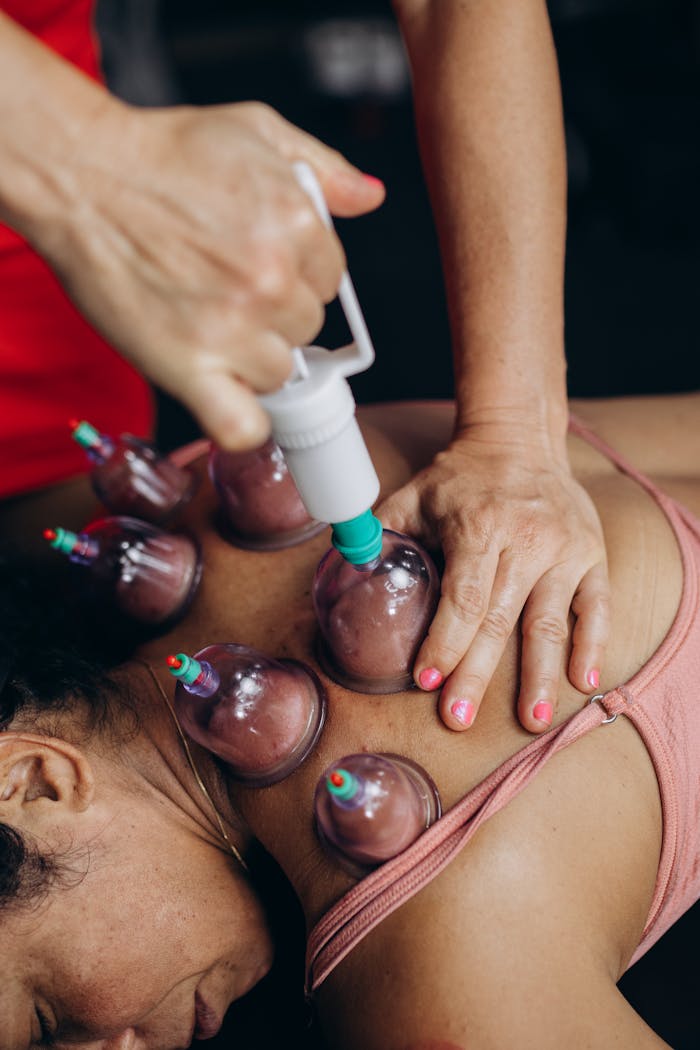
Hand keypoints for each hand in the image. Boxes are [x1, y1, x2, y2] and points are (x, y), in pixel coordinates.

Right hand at [29, 98, 383, 448]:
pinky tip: (229, 396)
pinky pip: (242, 426)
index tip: (266, 268)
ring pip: (279, 372)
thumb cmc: (162, 154)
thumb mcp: (256, 129)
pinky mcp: (188, 368)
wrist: (82, 176)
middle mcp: (271, 278)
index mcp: (297, 222)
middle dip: (275, 313)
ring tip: (213, 326)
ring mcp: (231, 328)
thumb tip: (370, 198)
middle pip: (306, 327)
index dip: (299, 275)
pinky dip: (242, 423)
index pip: (330, 280)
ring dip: (253, 358)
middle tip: (229, 290)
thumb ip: (324, 169)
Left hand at [376, 431, 609, 732]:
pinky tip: (583, 682)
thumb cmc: (459, 478)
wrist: (520, 439)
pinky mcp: (592, 555)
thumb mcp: (413, 496)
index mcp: (480, 526)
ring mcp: (565, 550)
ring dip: (539, 675)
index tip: (426, 678)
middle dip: (478, 673)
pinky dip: (593, 645)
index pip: (463, 596)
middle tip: (460, 717)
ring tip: (530, 719)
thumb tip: (344, 569)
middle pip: (500, 619)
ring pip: (551, 621)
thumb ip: (381, 534)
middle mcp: (527, 540)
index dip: (445, 640)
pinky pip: (597, 606)